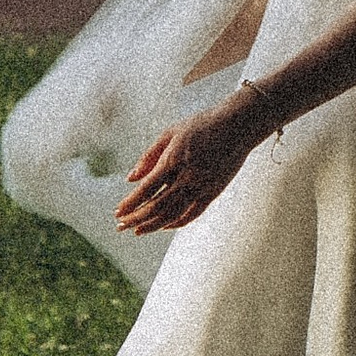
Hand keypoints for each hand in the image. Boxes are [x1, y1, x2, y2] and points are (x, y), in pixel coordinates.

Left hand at [115, 92, 269, 236]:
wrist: (237, 125)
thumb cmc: (201, 124)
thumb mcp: (170, 133)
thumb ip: (149, 156)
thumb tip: (130, 179)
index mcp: (173, 160)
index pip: (146, 189)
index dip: (131, 203)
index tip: (118, 213)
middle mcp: (186, 177)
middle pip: (157, 206)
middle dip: (136, 218)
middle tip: (121, 227)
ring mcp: (201, 187)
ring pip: (173, 214)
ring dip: (153, 225)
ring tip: (138, 231)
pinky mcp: (213, 192)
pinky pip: (192, 214)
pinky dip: (177, 223)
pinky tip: (164, 226)